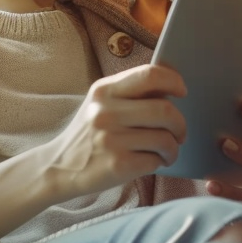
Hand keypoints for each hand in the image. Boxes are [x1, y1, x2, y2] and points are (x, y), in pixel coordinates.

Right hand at [44, 64, 187, 198]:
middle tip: (179, 133)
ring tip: (166, 152)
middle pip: (165, 110)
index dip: (174, 81)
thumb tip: (172, 87)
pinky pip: (156, 160)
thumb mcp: (101, 104)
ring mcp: (111, 139)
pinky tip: (153, 162)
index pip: (150, 75)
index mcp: (105, 90)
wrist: (59, 167)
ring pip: (165, 139)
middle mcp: (106, 112)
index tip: (182, 92)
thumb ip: (131, 93)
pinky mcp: (118, 165)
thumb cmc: (90, 134)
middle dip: (180, 124)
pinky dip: (161, 162)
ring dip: (173, 148)